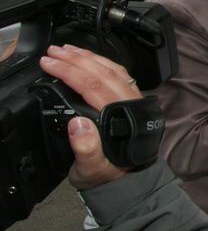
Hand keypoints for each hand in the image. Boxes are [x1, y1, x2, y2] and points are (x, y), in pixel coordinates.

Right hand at [39, 45, 141, 188]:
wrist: (128, 181)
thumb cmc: (108, 174)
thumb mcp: (92, 170)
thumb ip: (87, 150)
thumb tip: (77, 124)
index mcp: (120, 118)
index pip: (93, 86)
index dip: (69, 71)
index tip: (49, 63)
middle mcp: (131, 104)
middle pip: (103, 73)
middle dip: (76, 59)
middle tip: (52, 51)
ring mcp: (134, 100)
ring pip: (113, 70)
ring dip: (89, 56)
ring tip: (67, 49)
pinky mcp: (133, 100)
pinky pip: (119, 74)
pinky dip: (102, 62)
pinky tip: (89, 58)